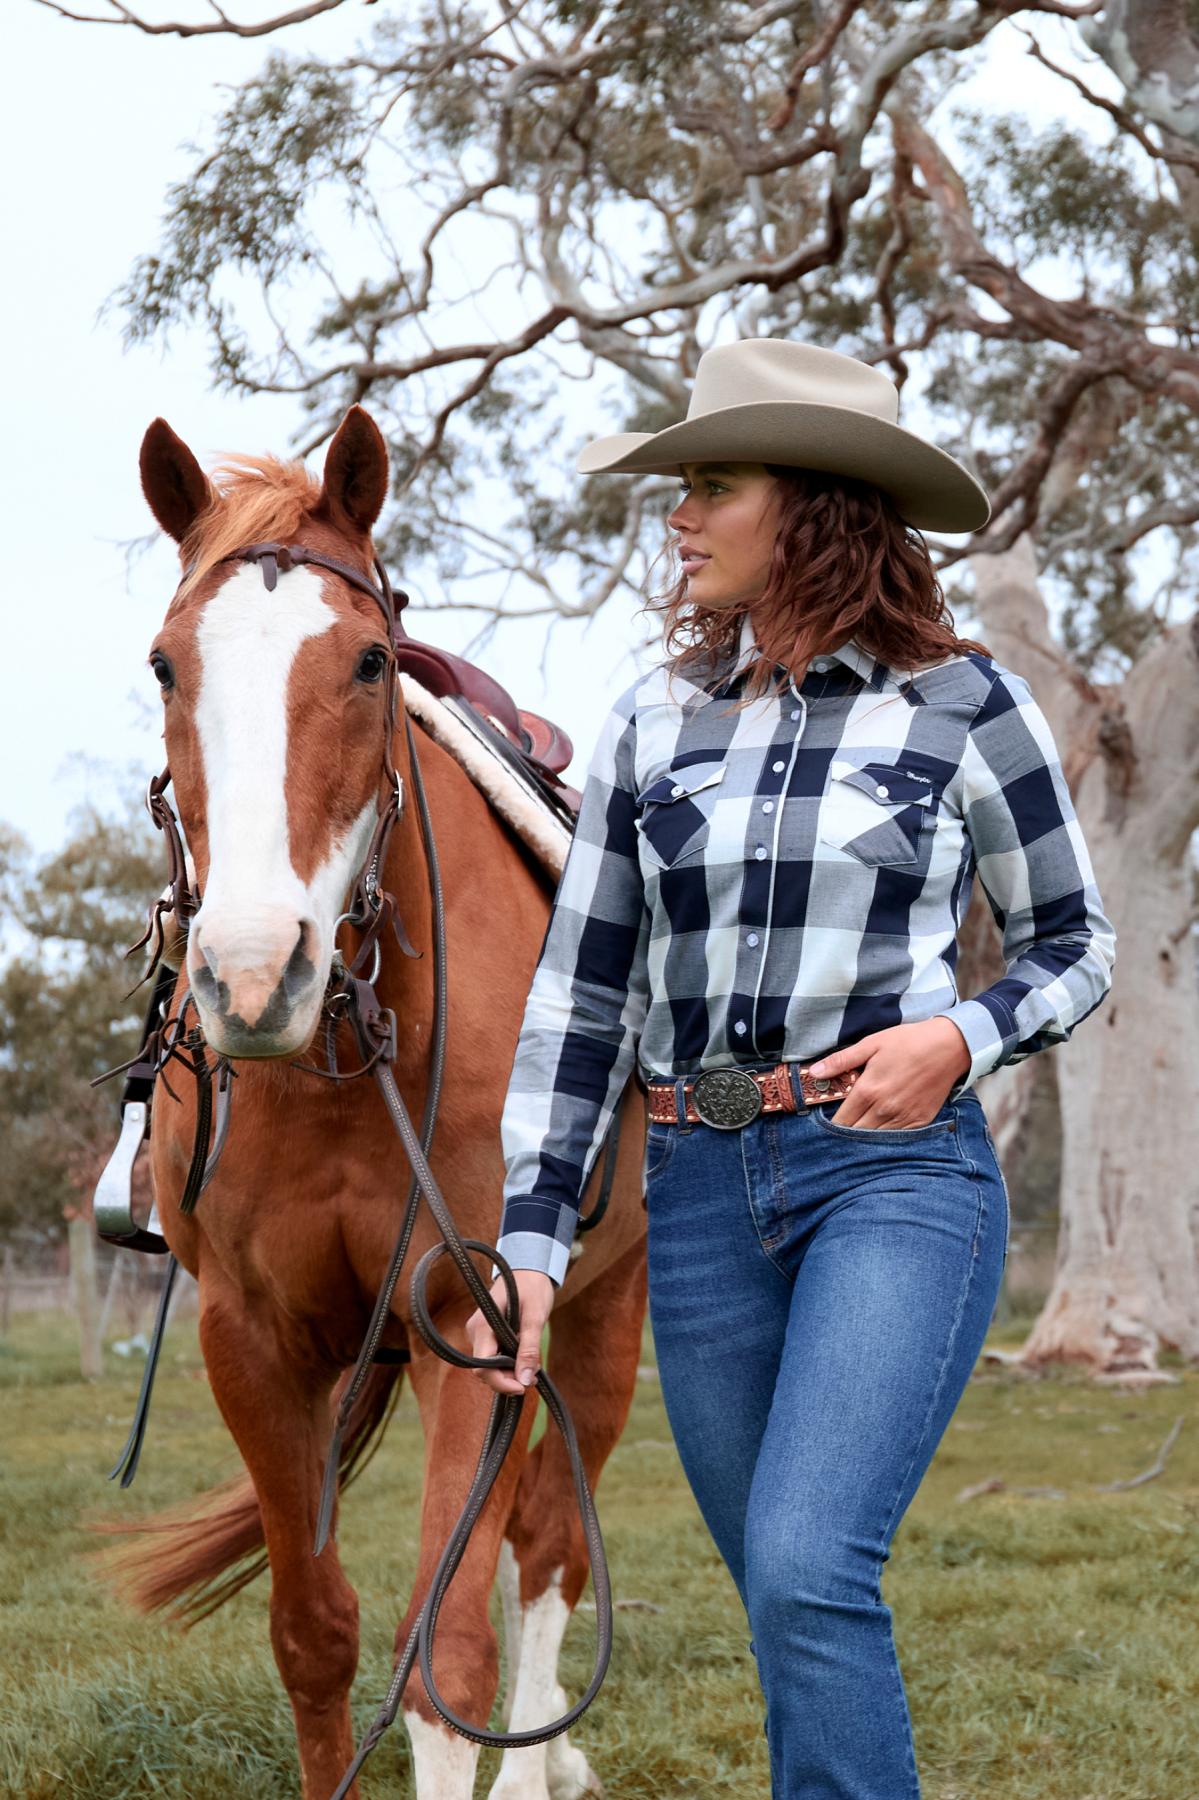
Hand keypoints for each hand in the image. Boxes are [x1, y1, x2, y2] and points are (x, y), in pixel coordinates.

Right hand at [465, 1269, 556, 1395]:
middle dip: (508, 1378)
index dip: (501, 1382)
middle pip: (485, 1370)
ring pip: (490, 1365)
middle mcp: (475, 1331)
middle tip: (533, 1376)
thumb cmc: (532, 1287)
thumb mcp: (535, 1316)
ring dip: (510, 1371)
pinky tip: (524, 1357)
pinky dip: (509, 1362)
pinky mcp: (487, 1335)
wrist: (529, 1268)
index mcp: (482, 1326)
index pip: (482, 1367)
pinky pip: (494, 1356)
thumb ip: (529, 1348)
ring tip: (532, 1364)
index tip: (523, 1386)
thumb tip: (524, 1379)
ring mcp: (479, 1333)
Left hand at [808, 1019, 970, 1128]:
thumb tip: (814, 1073)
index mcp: (868, 1090)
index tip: (826, 1123)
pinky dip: (887, 1137)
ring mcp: (903, 1117)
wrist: (948, 1046)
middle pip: (855, 1134)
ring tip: (860, 1129)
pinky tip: (882, 1129)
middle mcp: (884, 1109)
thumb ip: (840, 1061)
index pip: (840, 1121)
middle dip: (845, 1133)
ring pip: (875, 1140)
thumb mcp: (871, 1044)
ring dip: (865, 1137)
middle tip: (842, 1127)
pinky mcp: (920, 1121)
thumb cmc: (908, 1042)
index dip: (831, 1125)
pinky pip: (897, 1139)